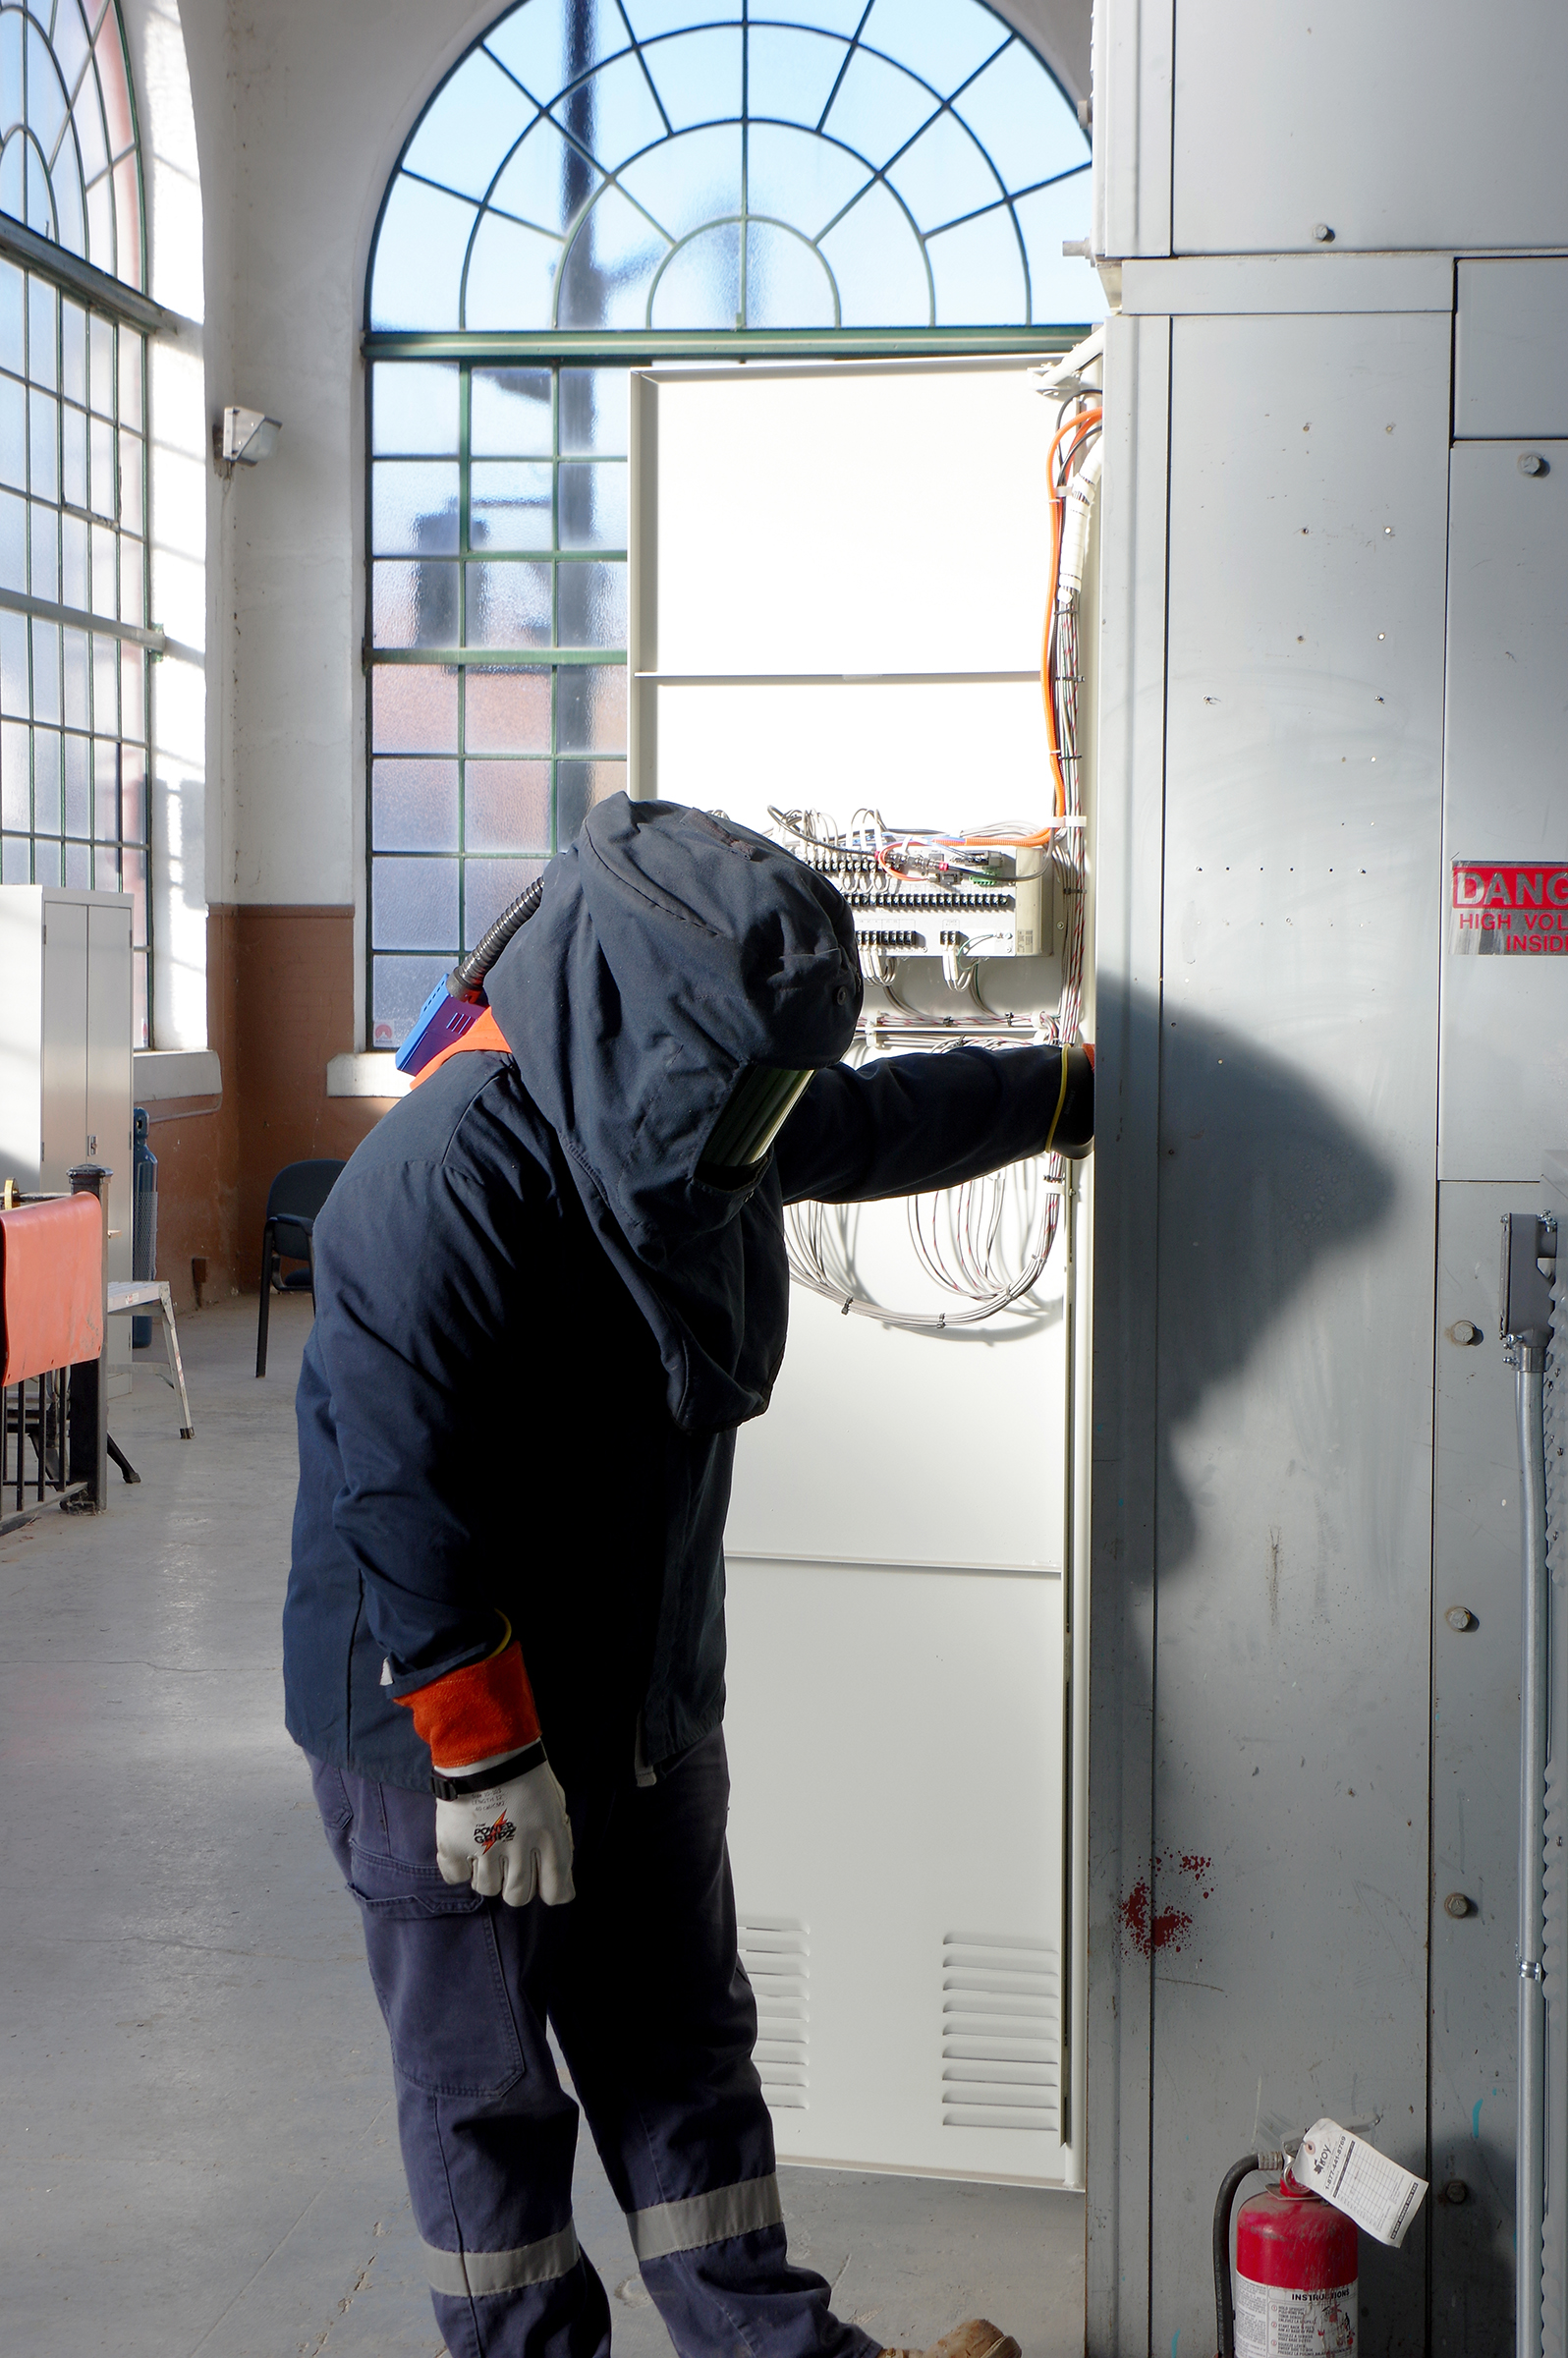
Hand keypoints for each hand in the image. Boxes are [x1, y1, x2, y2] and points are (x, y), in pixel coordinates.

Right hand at [434, 1757, 574, 1906]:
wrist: (486, 1744)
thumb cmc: (525, 1770)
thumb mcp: (555, 1801)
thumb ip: (558, 1839)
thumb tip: (561, 1877)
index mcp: (550, 1837)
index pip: (556, 1891)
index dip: (549, 1890)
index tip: (542, 1882)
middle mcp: (520, 1848)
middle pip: (518, 1896)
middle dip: (516, 1884)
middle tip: (510, 1861)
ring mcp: (485, 1848)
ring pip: (487, 1889)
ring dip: (488, 1874)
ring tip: (486, 1847)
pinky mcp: (454, 1844)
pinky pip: (455, 1876)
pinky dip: (459, 1867)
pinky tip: (464, 1848)